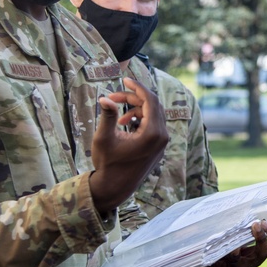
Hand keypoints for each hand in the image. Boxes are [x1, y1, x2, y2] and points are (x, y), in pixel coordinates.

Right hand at [89, 77, 168, 212]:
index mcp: (153, 133)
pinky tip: (125, 124)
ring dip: (136, 109)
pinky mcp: (159, 146)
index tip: (125, 79)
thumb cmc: (108, 163)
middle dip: (133, 98)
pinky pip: (154, 124)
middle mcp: (162, 137)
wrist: (115, 187)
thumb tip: (105, 98)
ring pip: (153, 114)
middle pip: (152, 105)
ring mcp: (162, 143)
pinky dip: (140, 119)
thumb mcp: (104, 138)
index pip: (150, 100)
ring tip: (119, 117)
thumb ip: (107, 116)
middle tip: (115, 96)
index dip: (138, 87)